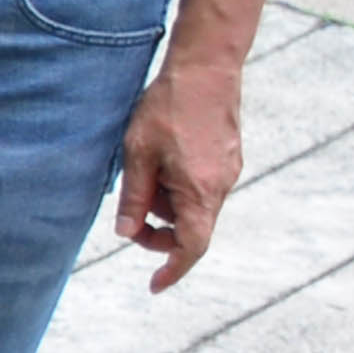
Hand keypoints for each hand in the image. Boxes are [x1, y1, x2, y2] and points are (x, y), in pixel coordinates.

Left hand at [117, 53, 241, 285]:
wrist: (206, 66)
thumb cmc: (169, 108)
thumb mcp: (138, 154)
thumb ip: (134, 197)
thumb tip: (125, 233)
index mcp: (202, 191)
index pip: (192, 247)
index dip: (172, 270)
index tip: (153, 286)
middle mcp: (222, 186)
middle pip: (191, 228)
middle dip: (158, 229)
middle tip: (129, 215)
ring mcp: (228, 171)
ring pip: (193, 205)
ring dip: (165, 202)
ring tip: (142, 169)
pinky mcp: (227, 156)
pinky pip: (200, 185)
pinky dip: (176, 185)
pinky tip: (159, 158)